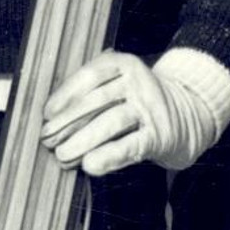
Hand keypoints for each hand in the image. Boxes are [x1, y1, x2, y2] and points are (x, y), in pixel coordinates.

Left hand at [41, 50, 229, 176]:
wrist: (184, 115)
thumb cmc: (135, 102)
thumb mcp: (116, 84)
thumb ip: (89, 92)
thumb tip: (51, 118)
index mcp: (124, 63)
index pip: (90, 76)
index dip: (64, 95)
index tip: (46, 114)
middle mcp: (139, 82)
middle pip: (97, 101)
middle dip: (67, 122)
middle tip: (47, 140)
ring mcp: (151, 108)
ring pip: (111, 122)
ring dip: (82, 141)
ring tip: (62, 155)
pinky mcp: (160, 136)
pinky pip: (130, 146)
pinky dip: (108, 156)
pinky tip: (89, 165)